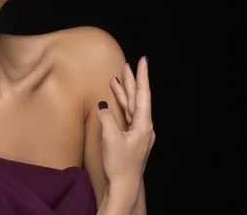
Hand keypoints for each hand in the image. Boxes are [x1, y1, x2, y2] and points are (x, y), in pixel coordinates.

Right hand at [97, 56, 154, 184]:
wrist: (125, 186)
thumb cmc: (120, 165)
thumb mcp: (111, 139)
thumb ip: (107, 119)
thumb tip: (103, 105)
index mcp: (143, 125)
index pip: (143, 95)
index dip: (142, 76)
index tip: (143, 61)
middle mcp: (143, 126)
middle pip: (137, 98)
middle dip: (132, 80)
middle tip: (128, 64)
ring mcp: (138, 132)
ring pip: (131, 106)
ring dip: (124, 92)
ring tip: (117, 77)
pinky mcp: (131, 137)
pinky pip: (127, 115)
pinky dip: (120, 105)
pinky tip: (114, 99)